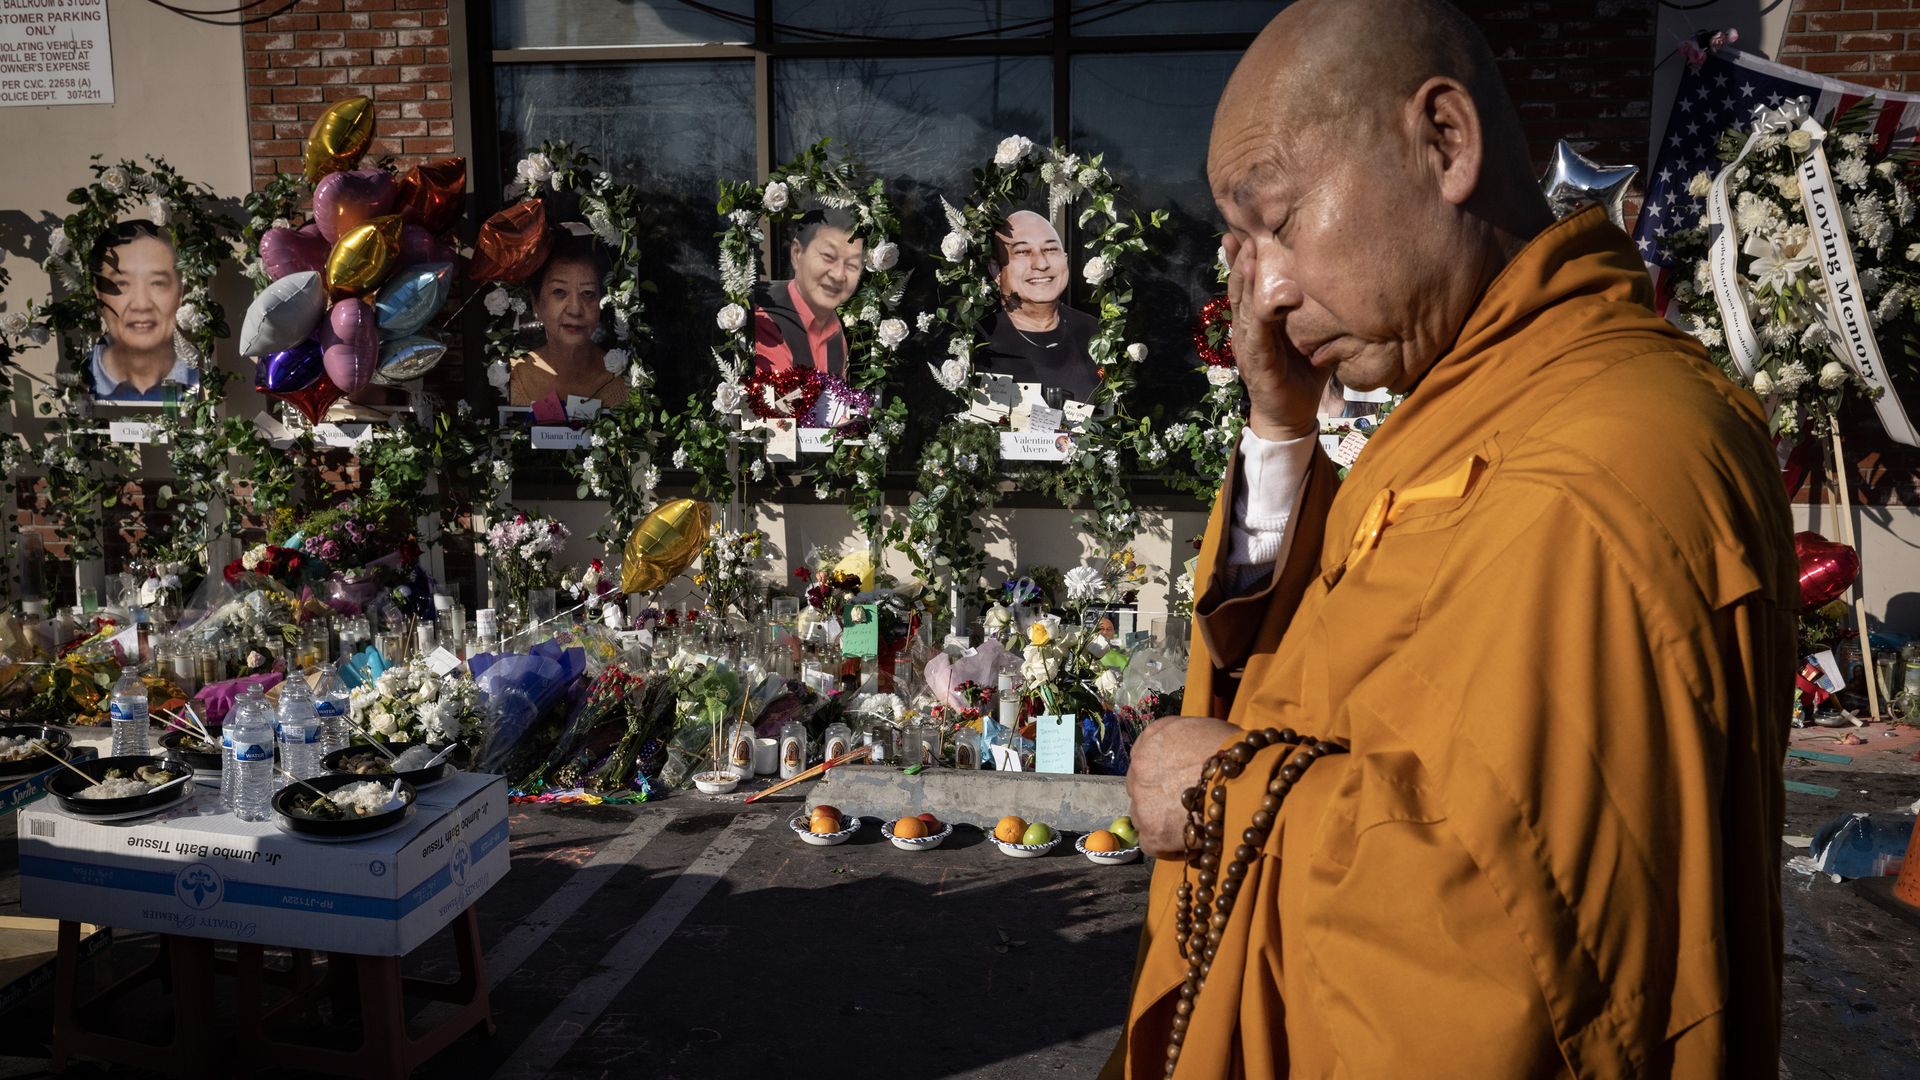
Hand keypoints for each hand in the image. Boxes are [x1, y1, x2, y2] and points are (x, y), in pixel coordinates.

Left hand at [1127, 715, 1240, 858]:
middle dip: (1160, 796)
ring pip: (1143, 814)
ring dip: (1162, 820)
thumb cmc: (1236, 750)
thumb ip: (1187, 742)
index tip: (1178, 781)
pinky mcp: (1152, 831)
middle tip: (1187, 804)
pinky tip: (1190, 842)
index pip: (1145, 755)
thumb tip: (1189, 758)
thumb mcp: (1206, 729)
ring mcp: (1143, 799)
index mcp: (1154, 736)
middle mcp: (1140, 765)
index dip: (1163, 771)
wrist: (1245, 777)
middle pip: (1142, 786)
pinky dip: (1168, 846)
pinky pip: (1151, 844)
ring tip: (1192, 824)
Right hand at [1225, 234, 1328, 440]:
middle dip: (1239, 258)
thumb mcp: (1310, 336)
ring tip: (1247, 251)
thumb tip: (1340, 279)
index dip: (1241, 258)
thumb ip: (1314, 311)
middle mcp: (1246, 329)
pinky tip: (1263, 297)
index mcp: (1258, 321)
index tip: (1243, 229)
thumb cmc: (1302, 375)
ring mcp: (1247, 346)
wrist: (1289, 418)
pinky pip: (1256, 334)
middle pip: (1239, 288)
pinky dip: (1258, 314)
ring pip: (1243, 306)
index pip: (1247, 283)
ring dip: (1244, 278)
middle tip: (1242, 229)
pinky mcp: (1256, 363)